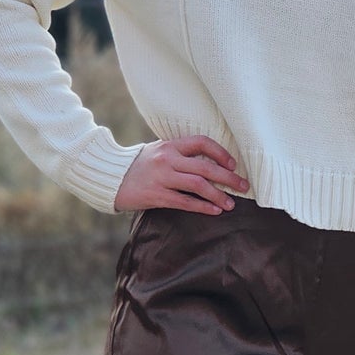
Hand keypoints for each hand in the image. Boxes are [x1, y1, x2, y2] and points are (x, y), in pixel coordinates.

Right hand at [113, 136, 250, 214]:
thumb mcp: (158, 151)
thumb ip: (180, 154)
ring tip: (231, 204)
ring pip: (198, 186)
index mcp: (170, 145)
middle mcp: (167, 159)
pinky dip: (202, 207)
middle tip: (243, 186)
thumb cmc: (139, 165)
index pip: (202, 143)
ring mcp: (161, 177)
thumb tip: (210, 162)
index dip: (221, 153)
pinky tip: (214, 211)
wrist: (111, 177)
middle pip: (206, 167)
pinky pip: (185, 202)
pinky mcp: (156, 195)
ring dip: (218, 195)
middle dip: (228, 178)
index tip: (233, 164)